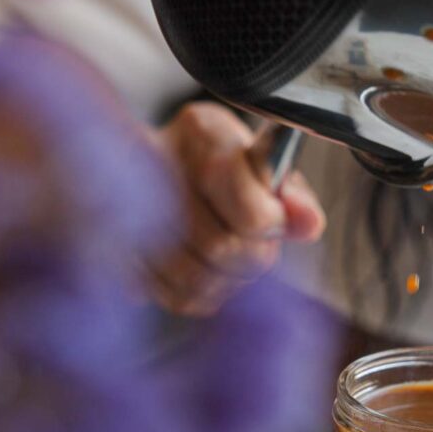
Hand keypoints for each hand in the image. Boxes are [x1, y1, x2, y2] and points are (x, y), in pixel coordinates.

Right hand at [144, 103, 324, 314]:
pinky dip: (205, 292)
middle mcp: (155, 166)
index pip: (249, 210)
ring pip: (198, 281)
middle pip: (221, 248)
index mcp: (203, 134)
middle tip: (254, 241)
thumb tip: (310, 224)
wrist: (160, 168)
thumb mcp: (265, 166)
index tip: (273, 218)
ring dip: (228, 278)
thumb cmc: (225, 167)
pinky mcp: (122, 255)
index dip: (270, 224)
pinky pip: (180, 297)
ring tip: (231, 253)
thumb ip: (292, 194)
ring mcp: (128, 212)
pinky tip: (206, 266)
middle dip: (251, 255)